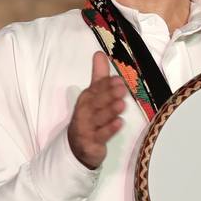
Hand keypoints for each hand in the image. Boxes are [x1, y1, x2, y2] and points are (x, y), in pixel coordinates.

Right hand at [67, 52, 125, 168]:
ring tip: (122, 104)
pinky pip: (100, 136)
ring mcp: (86, 128)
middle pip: (96, 103)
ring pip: (98, 119)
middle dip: (108, 96)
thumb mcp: (93, 96)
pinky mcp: (91, 143)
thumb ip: (99, 77)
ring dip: (109, 111)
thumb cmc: (89, 117)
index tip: (118, 80)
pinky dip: (109, 130)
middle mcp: (84, 112)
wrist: (78, 147)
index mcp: (86, 99)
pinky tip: (119, 123)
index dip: (106, 85)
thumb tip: (99, 53)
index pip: (95, 90)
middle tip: (122, 89)